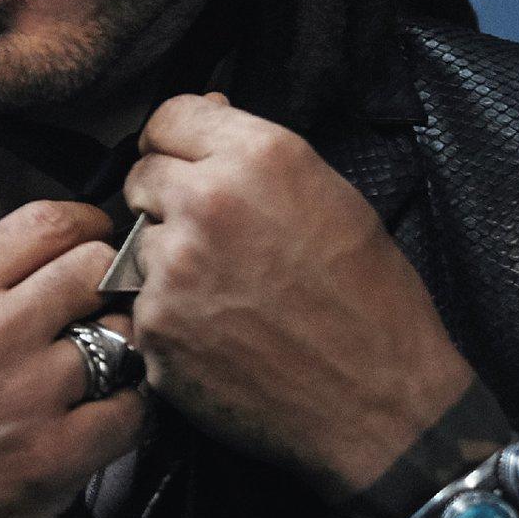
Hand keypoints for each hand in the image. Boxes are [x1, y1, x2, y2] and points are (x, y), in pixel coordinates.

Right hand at [0, 202, 144, 517]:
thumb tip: (6, 267)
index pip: (47, 223)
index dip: (85, 227)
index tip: (93, 241)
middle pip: (95, 267)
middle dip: (107, 285)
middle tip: (101, 310)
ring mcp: (28, 395)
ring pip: (123, 337)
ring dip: (121, 351)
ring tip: (100, 372)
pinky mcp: (54, 458)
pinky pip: (130, 412)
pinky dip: (126, 413)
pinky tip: (102, 421)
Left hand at [122, 92, 473, 501]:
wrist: (379, 406)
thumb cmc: (373, 305)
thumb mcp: (336, 201)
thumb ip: (259, 156)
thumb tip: (208, 111)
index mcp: (259, 158)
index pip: (169, 117)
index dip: (176, 142)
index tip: (184, 164)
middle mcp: (207, 202)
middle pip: (142, 177)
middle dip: (167, 200)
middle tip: (212, 239)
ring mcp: (172, 268)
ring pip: (139, 245)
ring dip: (167, 263)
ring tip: (228, 296)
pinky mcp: (154, 329)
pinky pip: (142, 307)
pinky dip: (171, 321)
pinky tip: (220, 337)